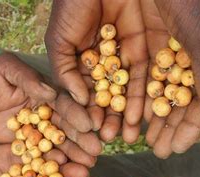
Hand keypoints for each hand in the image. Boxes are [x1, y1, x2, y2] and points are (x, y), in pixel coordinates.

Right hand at [45, 0, 148, 144]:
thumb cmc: (70, 7)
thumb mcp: (58, 43)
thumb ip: (65, 73)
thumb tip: (80, 102)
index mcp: (78, 62)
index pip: (82, 94)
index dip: (84, 113)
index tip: (87, 131)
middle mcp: (100, 62)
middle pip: (104, 97)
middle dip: (105, 119)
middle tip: (105, 141)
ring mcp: (120, 56)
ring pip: (122, 91)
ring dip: (123, 115)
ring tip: (125, 138)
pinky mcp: (140, 48)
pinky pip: (140, 77)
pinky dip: (140, 98)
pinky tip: (138, 119)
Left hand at [141, 0, 199, 156]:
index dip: (189, 127)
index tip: (175, 150)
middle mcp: (189, 53)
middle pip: (177, 98)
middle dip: (166, 126)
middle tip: (155, 150)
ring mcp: (164, 46)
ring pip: (154, 89)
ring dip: (144, 115)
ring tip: (133, 138)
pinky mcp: (141, 38)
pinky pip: (135, 73)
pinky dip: (128, 94)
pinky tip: (120, 112)